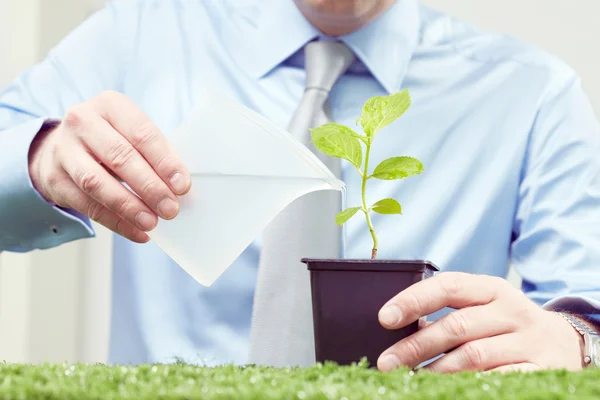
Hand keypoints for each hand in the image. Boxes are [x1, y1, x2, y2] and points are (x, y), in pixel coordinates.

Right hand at [28, 91, 190, 242]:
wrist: (62, 148)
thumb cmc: (111, 141)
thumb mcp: (132, 136)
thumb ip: (157, 156)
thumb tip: (182, 188)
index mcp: (110, 105)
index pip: (142, 133)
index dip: (164, 161)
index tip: (182, 186)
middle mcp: (82, 121)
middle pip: (120, 157)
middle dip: (149, 187)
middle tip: (170, 209)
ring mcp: (64, 149)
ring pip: (98, 182)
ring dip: (129, 206)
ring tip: (152, 223)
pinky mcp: (54, 178)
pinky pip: (87, 205)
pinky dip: (116, 222)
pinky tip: (137, 232)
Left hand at [376, 272, 583, 372]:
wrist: (564, 342)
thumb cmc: (506, 323)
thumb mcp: (485, 306)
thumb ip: (451, 310)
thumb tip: (399, 328)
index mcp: (491, 289)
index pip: (448, 286)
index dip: (414, 300)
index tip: (385, 317)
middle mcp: (510, 310)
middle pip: (456, 326)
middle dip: (416, 345)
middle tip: (387, 362)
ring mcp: (527, 340)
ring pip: (474, 355)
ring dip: (437, 370)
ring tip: (412, 379)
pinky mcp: (540, 369)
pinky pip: (500, 378)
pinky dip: (471, 384)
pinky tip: (447, 389)